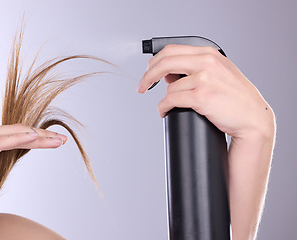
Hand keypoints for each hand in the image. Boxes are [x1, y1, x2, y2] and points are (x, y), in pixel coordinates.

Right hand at [0, 124, 67, 198]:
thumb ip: (0, 158)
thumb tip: (15, 154)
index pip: (18, 132)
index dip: (38, 136)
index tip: (56, 140)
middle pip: (20, 130)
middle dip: (44, 135)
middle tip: (63, 139)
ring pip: (15, 134)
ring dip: (39, 137)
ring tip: (57, 141)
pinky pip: (1, 142)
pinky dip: (20, 139)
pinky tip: (35, 138)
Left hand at [138, 44, 275, 238]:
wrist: (253, 118)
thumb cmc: (237, 99)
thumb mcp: (219, 75)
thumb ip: (197, 69)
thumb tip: (169, 74)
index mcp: (209, 54)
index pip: (172, 50)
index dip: (155, 61)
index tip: (148, 71)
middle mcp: (207, 62)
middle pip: (164, 62)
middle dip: (148, 75)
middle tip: (142, 86)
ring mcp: (204, 79)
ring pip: (169, 86)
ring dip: (164, 98)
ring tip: (166, 106)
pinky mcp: (202, 96)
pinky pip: (171, 100)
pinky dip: (164, 107)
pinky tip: (164, 111)